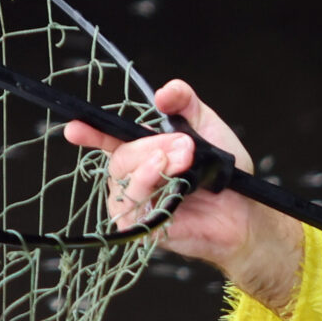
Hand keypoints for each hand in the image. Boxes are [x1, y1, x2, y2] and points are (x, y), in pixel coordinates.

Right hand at [61, 79, 304, 313]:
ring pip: (124, 178)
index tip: (75, 127)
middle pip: (120, 156)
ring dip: (154, 164)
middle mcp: (134, 177)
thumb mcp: (207, 126)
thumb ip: (185, 103)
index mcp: (144, 151)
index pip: (109, 139)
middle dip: (152, 145)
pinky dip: (148, 186)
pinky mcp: (141, 228)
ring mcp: (135, 203)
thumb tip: (163, 92)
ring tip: (185, 160)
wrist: (246, 212)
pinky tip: (168, 178)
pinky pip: (132, 205)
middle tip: (185, 146)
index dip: (91, 132)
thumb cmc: (225, 175)